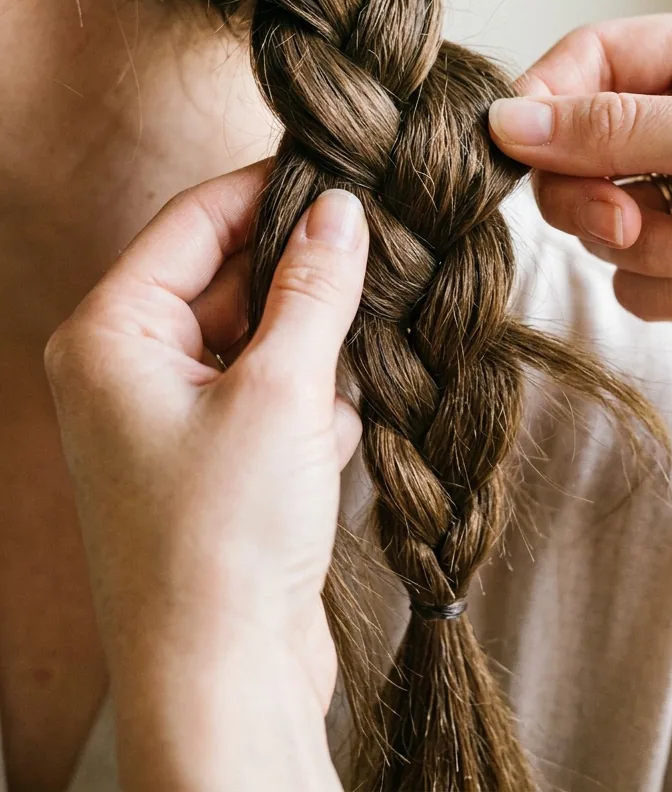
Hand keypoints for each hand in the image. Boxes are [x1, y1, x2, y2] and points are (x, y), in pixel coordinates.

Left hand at [44, 165, 366, 790]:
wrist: (223, 681)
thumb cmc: (224, 538)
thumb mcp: (282, 391)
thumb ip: (315, 288)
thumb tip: (342, 208)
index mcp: (112, 334)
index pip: (195, 220)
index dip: (271, 189)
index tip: (343, 170)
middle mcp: (128, 369)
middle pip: (227, 275)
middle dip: (302, 273)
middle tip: (380, 250)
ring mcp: (169, 417)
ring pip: (257, 335)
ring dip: (315, 343)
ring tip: (364, 351)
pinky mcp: (212, 460)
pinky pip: (268, 391)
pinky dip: (311, 399)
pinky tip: (339, 431)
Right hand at [488, 8, 671, 391]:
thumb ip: (617, 126)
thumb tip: (507, 121)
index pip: (591, 61)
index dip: (546, 103)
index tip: (515, 149)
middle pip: (576, 150)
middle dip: (597, 195)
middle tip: (627, 223)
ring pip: (601, 225)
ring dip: (658, 250)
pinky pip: (633, 284)